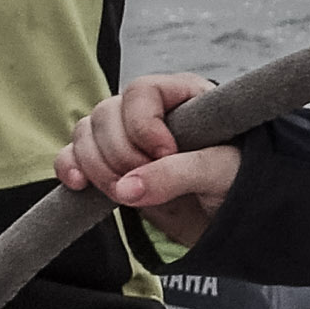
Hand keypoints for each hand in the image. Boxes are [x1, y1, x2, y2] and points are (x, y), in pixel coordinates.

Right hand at [56, 72, 237, 249]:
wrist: (229, 217)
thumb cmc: (238, 182)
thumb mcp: (222, 172)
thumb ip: (179, 174)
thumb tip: (126, 188)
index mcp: (183, 95)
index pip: (141, 92)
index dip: (144, 125)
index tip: (165, 155)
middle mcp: (150, 111)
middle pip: (107, 114)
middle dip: (120, 155)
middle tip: (146, 184)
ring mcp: (126, 137)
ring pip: (87, 133)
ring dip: (97, 166)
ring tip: (125, 194)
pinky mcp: (110, 165)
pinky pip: (73, 156)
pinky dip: (70, 168)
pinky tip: (79, 185)